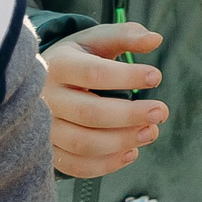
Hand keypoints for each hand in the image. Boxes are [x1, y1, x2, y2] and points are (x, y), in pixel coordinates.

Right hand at [41, 23, 167, 177]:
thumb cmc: (78, 58)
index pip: (93, 73)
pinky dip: (104, 164)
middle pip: (89, 113)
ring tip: (151, 132)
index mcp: (58, 64)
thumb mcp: (97, 39)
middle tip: (161, 112)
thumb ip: (126, 35)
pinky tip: (130, 153)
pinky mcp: (46, 151)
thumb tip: (155, 39)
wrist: (40, 83)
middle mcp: (45, 99)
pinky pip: (74, 165)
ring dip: (121, 142)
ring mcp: (42, 128)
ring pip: (82, 143)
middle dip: (130, 115)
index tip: (156, 77)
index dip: (127, 77)